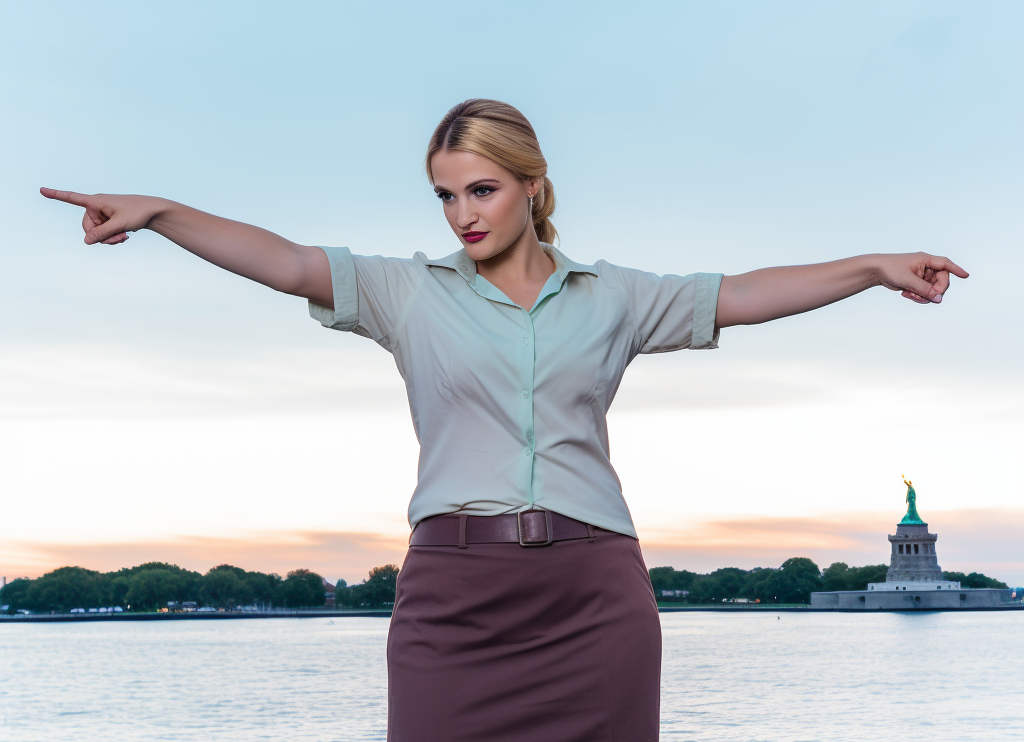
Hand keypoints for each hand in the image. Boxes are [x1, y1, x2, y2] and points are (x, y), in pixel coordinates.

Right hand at [40, 188, 166, 244]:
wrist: (154, 211)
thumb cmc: (138, 213)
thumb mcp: (119, 225)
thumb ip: (102, 233)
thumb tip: (86, 241)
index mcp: (96, 201)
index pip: (72, 198)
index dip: (56, 195)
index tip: (41, 190)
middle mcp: (96, 206)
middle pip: (87, 227)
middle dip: (100, 236)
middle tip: (120, 238)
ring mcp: (103, 213)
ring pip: (96, 232)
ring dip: (108, 238)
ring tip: (124, 237)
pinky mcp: (109, 219)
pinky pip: (103, 232)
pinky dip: (112, 237)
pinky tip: (124, 236)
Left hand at [874, 252, 968, 303]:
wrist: (876, 271)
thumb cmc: (890, 269)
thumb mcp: (908, 280)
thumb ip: (925, 290)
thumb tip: (939, 299)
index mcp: (926, 260)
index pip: (945, 264)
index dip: (956, 269)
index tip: (966, 276)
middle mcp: (926, 267)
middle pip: (941, 281)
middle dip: (933, 291)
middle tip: (923, 297)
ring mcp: (922, 275)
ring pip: (932, 289)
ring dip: (924, 296)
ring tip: (910, 296)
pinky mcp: (917, 282)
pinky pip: (924, 292)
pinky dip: (918, 296)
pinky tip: (906, 295)